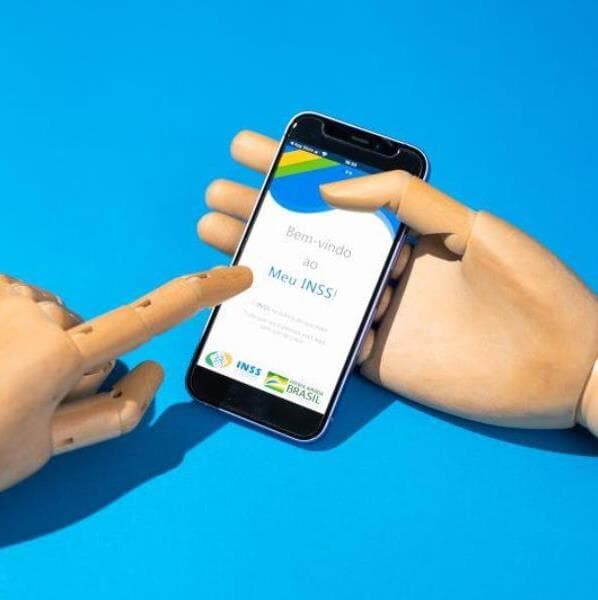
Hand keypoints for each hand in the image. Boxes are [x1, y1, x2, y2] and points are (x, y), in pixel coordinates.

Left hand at [0, 266, 250, 490]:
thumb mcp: (43, 448)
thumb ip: (111, 413)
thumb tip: (149, 368)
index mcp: (62, 356)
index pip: (148, 318)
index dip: (199, 295)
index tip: (238, 278)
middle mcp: (39, 309)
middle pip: (88, 333)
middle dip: (73, 361)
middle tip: (25, 397)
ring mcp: (5, 294)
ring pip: (48, 317)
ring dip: (35, 343)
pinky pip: (17, 301)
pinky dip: (8, 323)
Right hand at [197, 130, 597, 434]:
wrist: (567, 366)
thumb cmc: (532, 289)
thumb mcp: (474, 226)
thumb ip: (409, 200)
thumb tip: (335, 191)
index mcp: (404, 233)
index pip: (336, 196)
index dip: (290, 172)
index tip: (248, 151)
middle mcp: (381, 270)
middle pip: (308, 238)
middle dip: (258, 212)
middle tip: (214, 196)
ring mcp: (374, 315)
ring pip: (304, 284)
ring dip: (256, 258)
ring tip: (213, 235)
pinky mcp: (373, 359)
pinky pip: (320, 337)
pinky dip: (284, 319)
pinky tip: (245, 299)